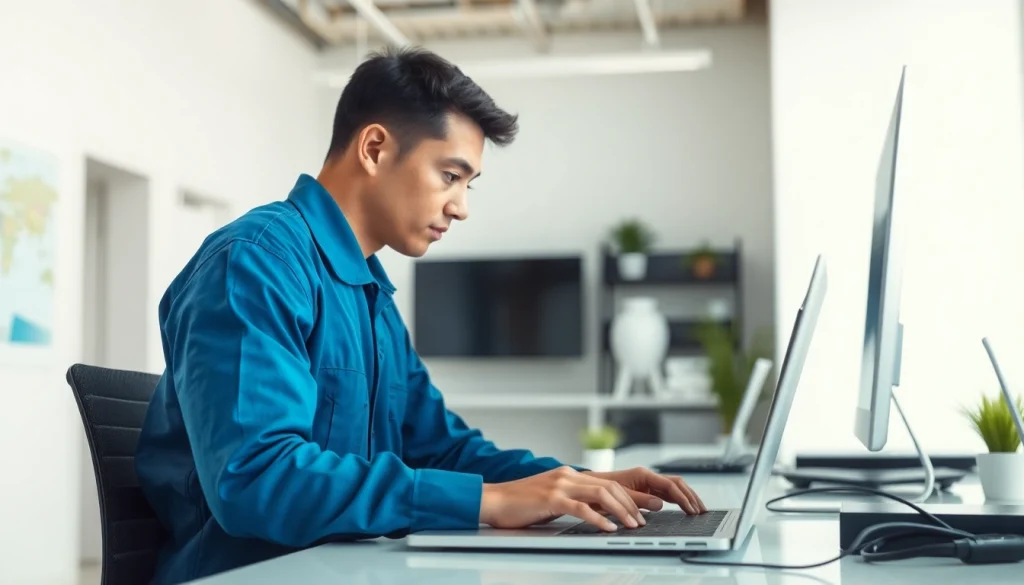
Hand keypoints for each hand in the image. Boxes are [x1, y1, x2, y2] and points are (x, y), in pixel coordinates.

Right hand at [479, 466, 647, 531]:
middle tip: (642, 520)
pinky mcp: (551, 499)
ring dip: (621, 511)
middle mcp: (567, 476)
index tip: (641, 511)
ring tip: (632, 525)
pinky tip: (608, 528)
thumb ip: (572, 499)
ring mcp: (560, 485)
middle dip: (631, 504)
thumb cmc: (520, 503)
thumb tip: (596, 512)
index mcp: (569, 475)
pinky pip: (582, 508)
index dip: (627, 497)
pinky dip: (599, 519)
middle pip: (610, 487)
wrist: (494, 500)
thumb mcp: (552, 498)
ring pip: (601, 495)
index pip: (607, 483)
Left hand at [582, 467, 706, 515]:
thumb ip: (639, 500)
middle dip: (691, 496)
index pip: (670, 485)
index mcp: (643, 475)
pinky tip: (685, 509)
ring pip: (674, 489)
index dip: (683, 498)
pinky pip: (666, 494)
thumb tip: (659, 504)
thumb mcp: (620, 495)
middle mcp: (647, 477)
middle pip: (677, 484)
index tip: (692, 509)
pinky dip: (678, 500)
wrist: (589, 487)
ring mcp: (648, 483)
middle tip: (702, 511)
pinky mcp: (646, 490)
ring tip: (698, 510)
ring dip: (687, 498)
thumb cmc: (601, 490)